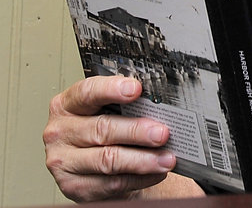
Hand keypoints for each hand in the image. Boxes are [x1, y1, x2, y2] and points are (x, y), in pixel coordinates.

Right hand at [43, 75, 176, 201]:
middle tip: (162, 133)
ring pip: (108, 160)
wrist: (91, 164)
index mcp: (67, 104)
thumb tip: (159, 104)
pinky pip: (111, 183)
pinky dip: (138, 178)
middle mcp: (60, 132)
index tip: (136, 89)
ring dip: (142, 160)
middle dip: (136, 131)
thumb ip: (124, 104)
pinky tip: (156, 172)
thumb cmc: (102, 127)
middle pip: (102, 129)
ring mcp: (64, 162)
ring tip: (166, 158)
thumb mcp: (106, 109)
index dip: (112, 89)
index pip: (87, 92)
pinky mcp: (74, 187)